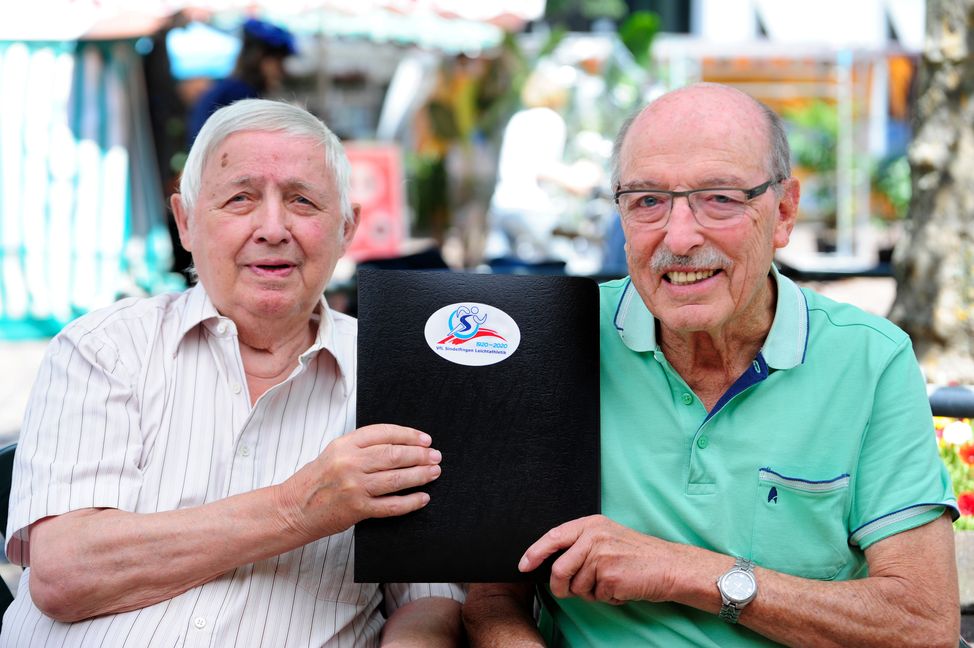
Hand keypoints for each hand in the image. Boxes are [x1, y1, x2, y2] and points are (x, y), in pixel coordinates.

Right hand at [275, 424, 441, 539]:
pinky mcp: (357, 510)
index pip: (384, 433)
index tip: (425, 439)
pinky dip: (411, 502)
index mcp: (344, 445)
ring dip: (420, 475)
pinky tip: (423, 498)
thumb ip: (361, 447)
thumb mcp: (334, 453)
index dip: (408, 435)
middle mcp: (349, 463)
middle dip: (419, 455)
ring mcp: (353, 487)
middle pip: (394, 455)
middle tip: (435, 456)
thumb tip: (399, 445)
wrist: (291, 509)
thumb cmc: (315, 481)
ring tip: (434, 472)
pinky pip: (391, 506)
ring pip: (396, 478)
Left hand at [519, 515, 678, 604]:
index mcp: (591, 524)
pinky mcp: (610, 577)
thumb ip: (581, 544)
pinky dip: (606, 598)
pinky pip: (595, 596)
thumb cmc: (638, 554)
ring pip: (576, 587)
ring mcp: (601, 556)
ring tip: (609, 582)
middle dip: (560, 587)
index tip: (524, 565)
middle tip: (569, 591)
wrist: (668, 565)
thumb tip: (552, 562)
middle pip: (559, 569)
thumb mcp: (607, 536)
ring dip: (590, 593)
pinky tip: (620, 588)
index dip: (535, 553)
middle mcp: (594, 537)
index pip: (553, 537)